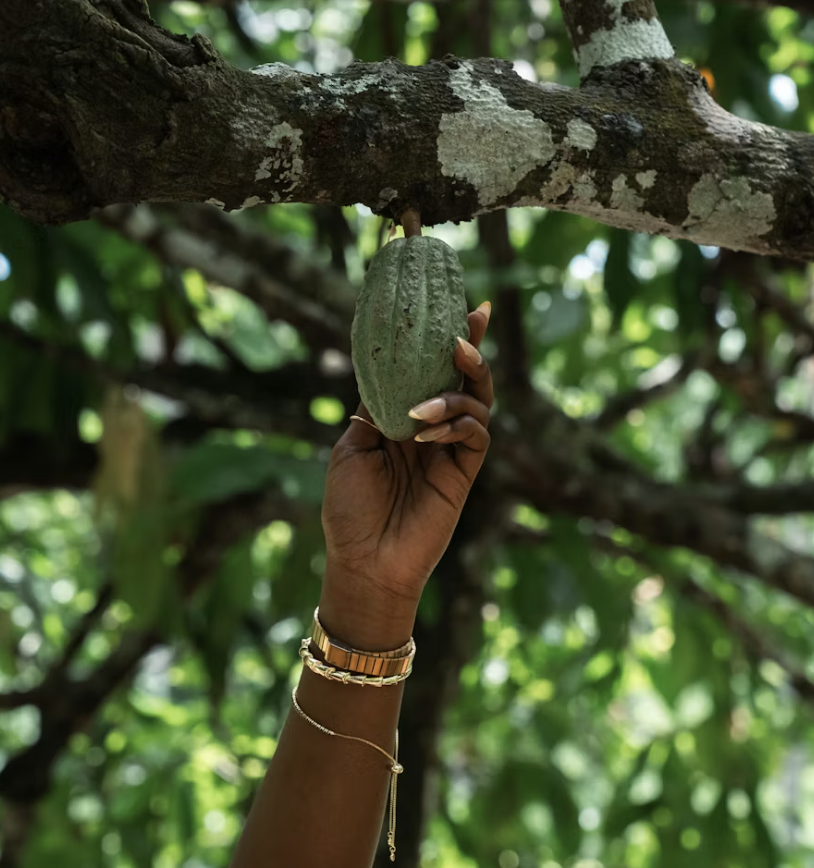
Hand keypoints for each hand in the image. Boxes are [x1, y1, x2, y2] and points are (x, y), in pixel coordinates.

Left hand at [321, 302, 492, 607]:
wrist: (363, 562)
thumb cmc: (349, 510)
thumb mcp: (352, 448)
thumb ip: (374, 408)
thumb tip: (387, 368)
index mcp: (401, 420)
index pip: (425, 372)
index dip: (442, 341)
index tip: (455, 305)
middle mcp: (431, 430)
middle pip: (461, 379)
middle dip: (470, 346)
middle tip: (471, 320)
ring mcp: (450, 452)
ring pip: (476, 402)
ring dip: (457, 389)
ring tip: (434, 390)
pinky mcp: (463, 475)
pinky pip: (476, 436)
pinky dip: (458, 423)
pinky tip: (427, 431)